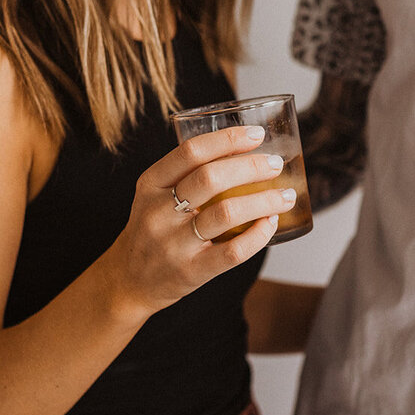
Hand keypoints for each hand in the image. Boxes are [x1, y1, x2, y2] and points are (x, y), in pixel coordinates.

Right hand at [100, 125, 297, 316]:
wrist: (129, 280)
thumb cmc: (153, 229)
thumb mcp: (154, 196)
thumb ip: (187, 175)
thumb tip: (245, 151)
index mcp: (151, 184)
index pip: (191, 152)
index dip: (228, 139)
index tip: (257, 134)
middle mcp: (158, 212)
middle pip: (211, 178)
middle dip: (251, 167)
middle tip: (275, 164)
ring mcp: (173, 244)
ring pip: (226, 213)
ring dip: (264, 201)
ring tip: (285, 195)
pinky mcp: (191, 271)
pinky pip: (233, 251)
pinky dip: (259, 235)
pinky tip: (271, 223)